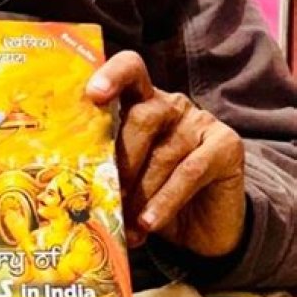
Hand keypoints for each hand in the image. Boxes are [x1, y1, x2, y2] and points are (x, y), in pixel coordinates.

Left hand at [85, 51, 244, 256]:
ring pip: (163, 153)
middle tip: (106, 194)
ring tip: (125, 222)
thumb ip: (106, 166)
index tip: (93, 94)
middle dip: (121, 159)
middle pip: (142, 117)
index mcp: (142, 101)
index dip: (112, 75)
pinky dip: (164, 201)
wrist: (203, 227)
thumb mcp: (126, 177)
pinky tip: (148, 222)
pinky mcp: (226, 145)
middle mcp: (172, 104)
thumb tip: (69, 182)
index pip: (130, 69)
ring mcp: (200, 122)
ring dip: (140, 191)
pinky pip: (189, 173)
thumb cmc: (152, 195)